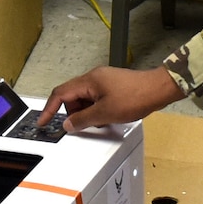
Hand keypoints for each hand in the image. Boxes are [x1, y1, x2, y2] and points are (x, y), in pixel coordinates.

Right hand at [39, 66, 184, 132]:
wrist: (159, 89)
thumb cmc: (136, 97)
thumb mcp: (105, 113)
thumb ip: (83, 119)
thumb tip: (68, 124)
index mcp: (89, 80)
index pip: (60, 94)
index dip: (49, 109)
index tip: (43, 121)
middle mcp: (94, 78)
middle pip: (72, 97)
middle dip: (75, 113)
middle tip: (84, 125)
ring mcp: (104, 81)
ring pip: (85, 99)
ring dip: (88, 112)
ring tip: (102, 120)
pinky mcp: (112, 86)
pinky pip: (96, 99)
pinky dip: (98, 110)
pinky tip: (109, 117)